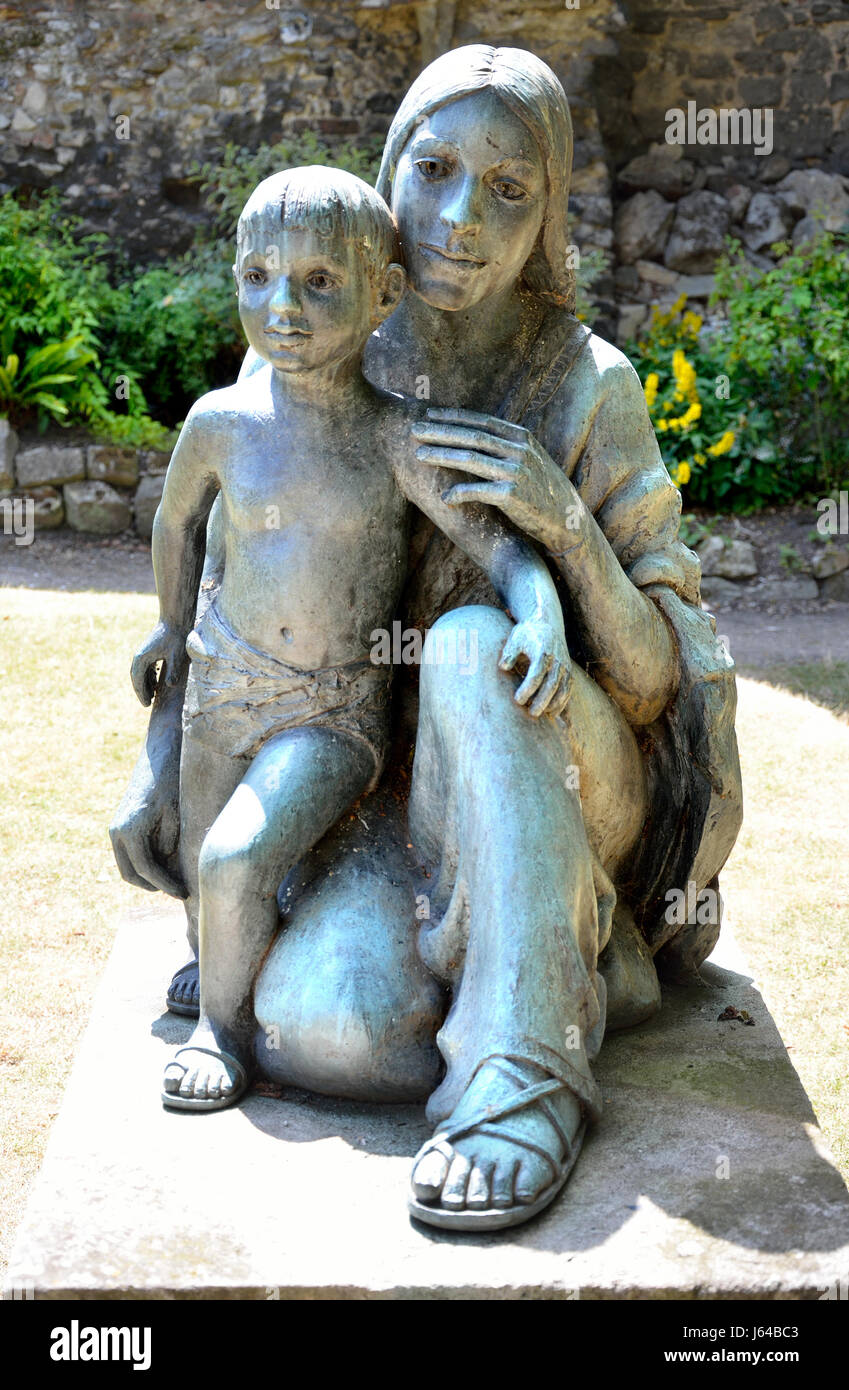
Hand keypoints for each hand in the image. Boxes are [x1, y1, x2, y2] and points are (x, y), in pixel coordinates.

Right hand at [109, 742, 184, 897]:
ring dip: (147, 876)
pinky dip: (144, 863)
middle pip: (131, 874)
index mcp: (129, 831)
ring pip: (127, 865)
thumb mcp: (176, 816)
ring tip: (174, 879)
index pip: (147, 870)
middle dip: (153, 886)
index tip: (183, 893)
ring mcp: (116, 828)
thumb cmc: (171, 782)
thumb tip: (168, 869)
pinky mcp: (121, 824)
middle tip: (177, 890)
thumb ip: (169, 845)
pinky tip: (167, 862)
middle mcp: (117, 832)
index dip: (166, 885)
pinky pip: (129, 853)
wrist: (159, 754)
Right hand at [131, 621, 186, 706]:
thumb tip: (170, 685)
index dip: (141, 693)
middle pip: (136, 677)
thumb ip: (173, 671)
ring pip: (140, 672)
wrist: (175, 620)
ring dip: (144, 684)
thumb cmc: (176, 638)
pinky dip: (148, 677)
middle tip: (147, 703)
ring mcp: (144, 652)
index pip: (137, 680)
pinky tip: (155, 684)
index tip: (146, 704)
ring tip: (152, 696)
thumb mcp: (177, 656)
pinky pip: (145, 667)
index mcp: (142, 658)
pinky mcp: (149, 650)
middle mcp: (139, 656)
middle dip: (141, 690)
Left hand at [412, 407, 580, 553]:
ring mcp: (516, 472)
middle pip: (471, 436)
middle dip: (440, 432)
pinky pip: (477, 491)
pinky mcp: (512, 496)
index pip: (481, 421)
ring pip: (470, 459)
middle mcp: (519, 450)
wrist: (565, 518)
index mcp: (521, 437)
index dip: (453, 416)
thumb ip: (505, 445)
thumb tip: (474, 436)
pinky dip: (458, 493)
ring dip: (441, 456)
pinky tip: (444, 497)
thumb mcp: (528, 459)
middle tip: (413, 430)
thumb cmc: (541, 489)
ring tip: (418, 455)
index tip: (429, 415)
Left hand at [499, 616, 571, 717]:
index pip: (536, 674)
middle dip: (541, 701)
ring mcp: (565, 666)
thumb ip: (509, 653)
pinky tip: (551, 713)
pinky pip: (568, 690)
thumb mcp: (515, 638)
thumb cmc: (527, 633)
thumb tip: (503, 667)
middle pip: (551, 685)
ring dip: (553, 704)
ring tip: (540, 714)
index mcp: (543, 651)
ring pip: (563, 689)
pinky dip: (562, 703)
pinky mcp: (568, 672)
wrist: (547, 623)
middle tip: (530, 713)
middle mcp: (557, 660)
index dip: (527, 689)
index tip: (517, 700)